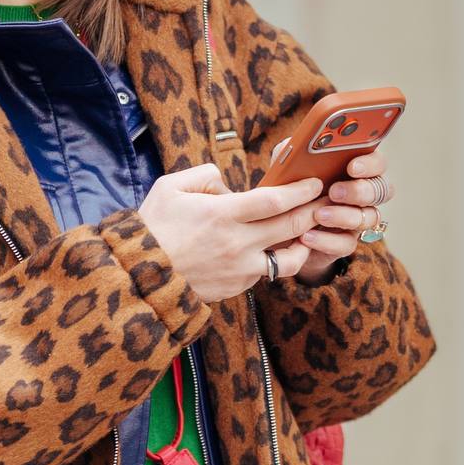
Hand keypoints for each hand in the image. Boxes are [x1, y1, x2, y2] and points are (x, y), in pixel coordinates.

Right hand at [140, 164, 325, 303]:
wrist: (138, 277)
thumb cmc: (152, 228)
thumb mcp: (170, 187)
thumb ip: (204, 176)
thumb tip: (227, 185)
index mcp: (223, 213)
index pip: (276, 200)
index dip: (301, 191)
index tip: (314, 183)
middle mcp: (237, 243)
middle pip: (290, 226)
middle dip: (313, 212)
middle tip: (325, 202)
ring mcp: (239, 270)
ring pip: (287, 260)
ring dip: (303, 245)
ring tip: (307, 235)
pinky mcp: (235, 288)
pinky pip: (263, 274)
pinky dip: (272, 262)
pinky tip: (273, 252)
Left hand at [288, 150, 394, 276]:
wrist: (276, 229)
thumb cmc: (289, 191)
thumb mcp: (288, 169)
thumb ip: (295, 153)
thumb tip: (299, 143)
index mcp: (355, 170)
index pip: (377, 163)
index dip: (370, 164)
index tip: (352, 167)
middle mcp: (363, 194)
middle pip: (381, 190)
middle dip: (359, 191)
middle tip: (335, 192)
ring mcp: (357, 220)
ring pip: (369, 218)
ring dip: (344, 216)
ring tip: (318, 215)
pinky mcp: (344, 243)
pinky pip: (347, 243)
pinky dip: (327, 240)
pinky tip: (307, 236)